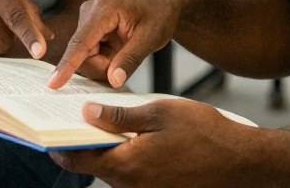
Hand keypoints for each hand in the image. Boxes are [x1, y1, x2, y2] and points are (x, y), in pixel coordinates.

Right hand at [48, 0, 185, 88]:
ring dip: (106, 63)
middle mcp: (90, 12)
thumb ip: (130, 59)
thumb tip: (113, 80)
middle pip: (83, 55)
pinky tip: (120, 50)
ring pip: (87, 57)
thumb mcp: (151, 38)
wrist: (163, 1)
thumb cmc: (160, 14)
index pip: (81, 42)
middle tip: (127, 61)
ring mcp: (89, 20)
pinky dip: (106, 60)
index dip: (67, 65)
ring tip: (127, 50)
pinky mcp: (91, 28)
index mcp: (104, 10)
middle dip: (104, 66)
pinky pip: (91, 54)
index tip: (53, 84)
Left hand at [51, 99, 257, 187]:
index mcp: (126, 167)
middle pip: (93, 166)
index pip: (77, 159)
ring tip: (108, 123)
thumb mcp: (159, 113)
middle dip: (84, 143)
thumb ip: (119, 116)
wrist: (241, 162)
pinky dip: (126, 159)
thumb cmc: (204, 134)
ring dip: (108, 151)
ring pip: (113, 172)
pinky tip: (134, 139)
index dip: (59, 144)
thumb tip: (86, 112)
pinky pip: (132, 177)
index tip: (48, 129)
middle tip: (79, 117)